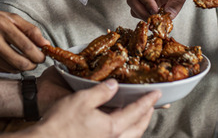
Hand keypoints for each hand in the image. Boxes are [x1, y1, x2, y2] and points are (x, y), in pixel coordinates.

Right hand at [0, 6, 47, 72]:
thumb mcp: (9, 17)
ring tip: (24, 59)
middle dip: (33, 64)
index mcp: (1, 25)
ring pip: (13, 69)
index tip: (43, 55)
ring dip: (23, 67)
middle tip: (36, 60)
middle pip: (22, 62)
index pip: (27, 46)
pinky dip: (11, 67)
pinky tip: (10, 59)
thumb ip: (30, 29)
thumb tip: (46, 44)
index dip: (39, 55)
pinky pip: (3, 71)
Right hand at [30, 78, 158, 137]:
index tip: (156, 93)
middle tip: (151, 104)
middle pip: (138, 128)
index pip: (137, 112)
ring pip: (130, 136)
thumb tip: (114, 85)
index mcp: (112, 127)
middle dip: (147, 115)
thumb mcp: (82, 99)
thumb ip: (101, 91)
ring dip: (138, 125)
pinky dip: (126, 131)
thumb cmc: (61, 123)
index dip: (148, 101)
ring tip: (139, 114)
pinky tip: (119, 125)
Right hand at [127, 0, 202, 19]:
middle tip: (154, 19)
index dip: (145, 2)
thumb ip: (176, 2)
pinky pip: (142, 9)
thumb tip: (168, 16)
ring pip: (134, 6)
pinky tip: (158, 17)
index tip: (155, 11)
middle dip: (142, 11)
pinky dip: (147, 16)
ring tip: (157, 19)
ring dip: (143, 15)